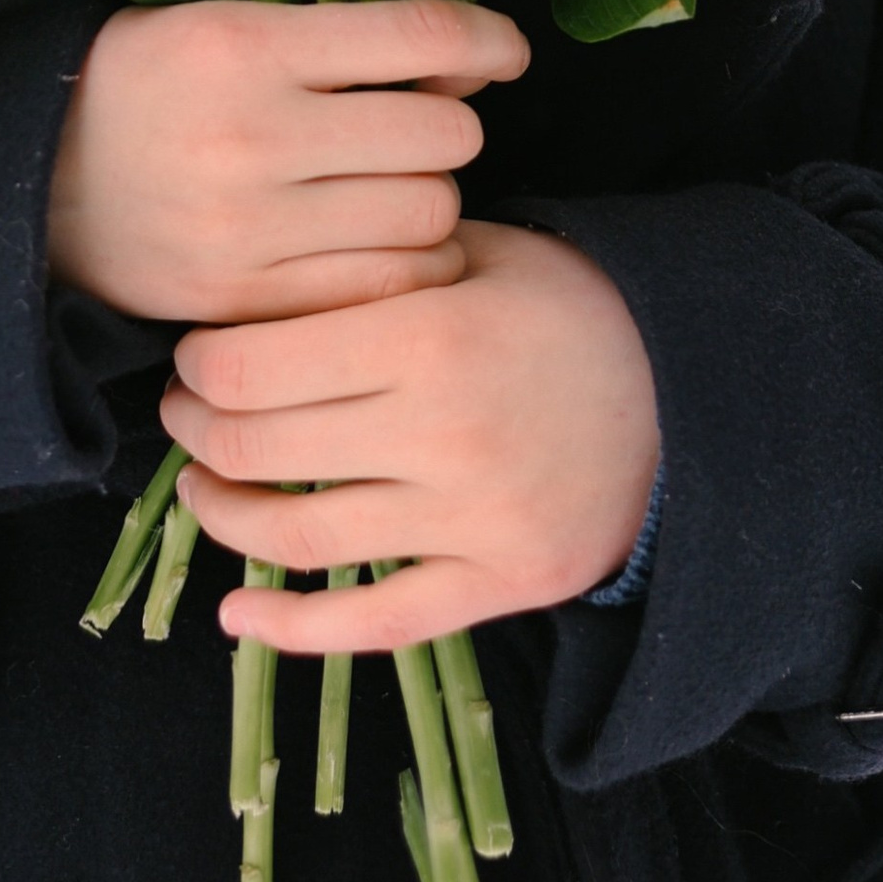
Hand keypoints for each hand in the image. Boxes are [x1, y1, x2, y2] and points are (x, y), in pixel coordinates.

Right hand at [45, 0, 527, 325]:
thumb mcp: (226, 24)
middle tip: (420, 128)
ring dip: (431, 200)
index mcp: (246, 45)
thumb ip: (338, 40)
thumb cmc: (149, 84)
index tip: (506, 51)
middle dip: (449, 129)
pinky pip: (383, 290)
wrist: (32, 178)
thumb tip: (466, 69)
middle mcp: (252, 134)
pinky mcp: (245, 299)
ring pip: (425, 217)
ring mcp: (250, 227)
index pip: (416, 37)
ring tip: (393, 189)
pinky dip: (405, 269)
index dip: (486, 41)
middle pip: (439, 138)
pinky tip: (381, 247)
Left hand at [156, 218, 660, 651]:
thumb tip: (264, 277)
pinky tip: (237, 617)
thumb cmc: (577, 307)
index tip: (195, 355)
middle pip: (260, 447)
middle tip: (182, 414)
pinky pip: (377, 623)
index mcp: (432, 335)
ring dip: (224, 517)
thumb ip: (382, 259)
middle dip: (197, 431)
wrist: (701, 397)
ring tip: (199, 490)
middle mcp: (443, 434)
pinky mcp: (499, 586)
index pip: (255, 363)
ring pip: (300, 536)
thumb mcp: (485, 251)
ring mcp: (471, 522)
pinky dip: (295, 630)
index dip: (201, 362)